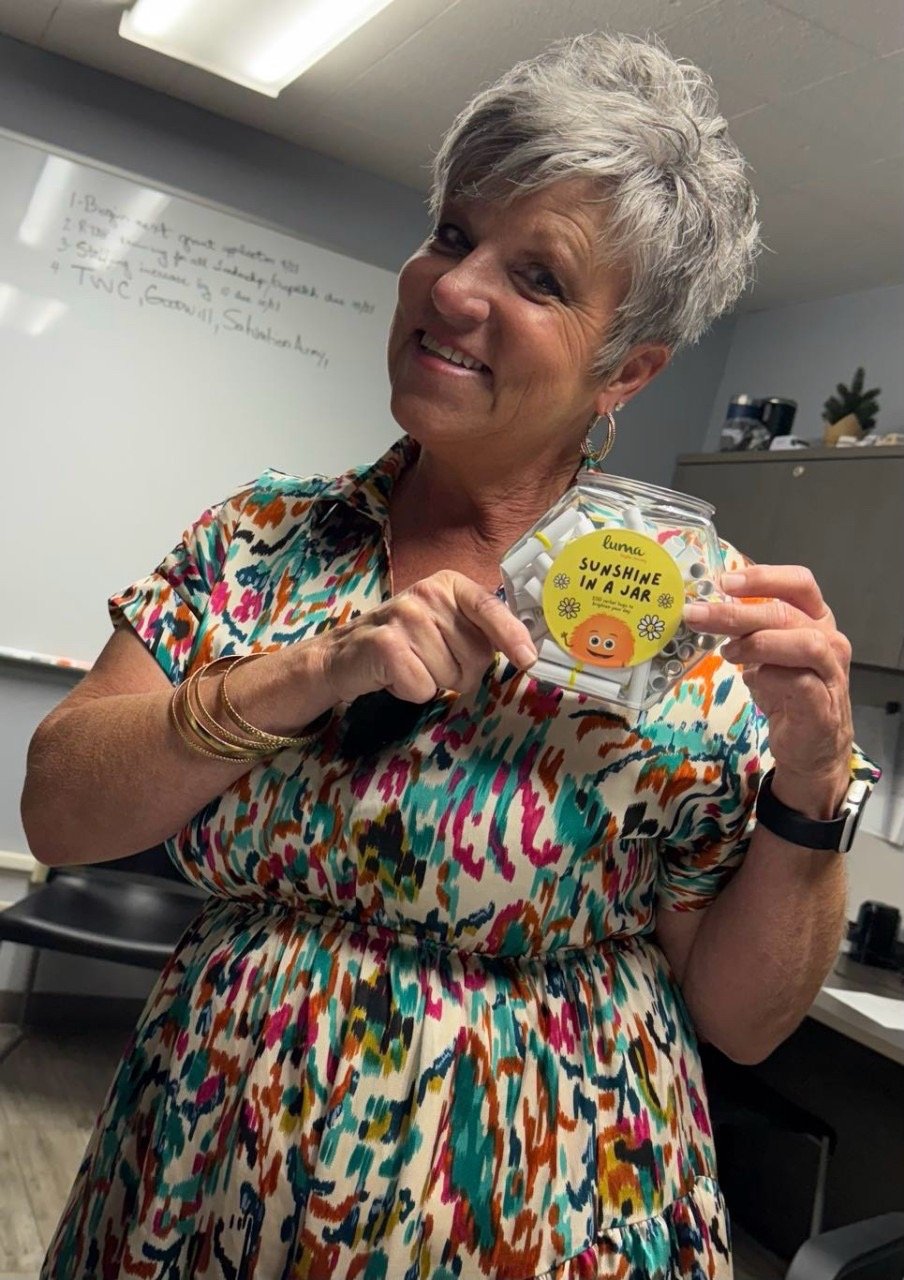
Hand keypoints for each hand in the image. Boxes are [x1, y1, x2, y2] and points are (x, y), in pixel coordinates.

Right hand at [318, 570, 537, 704]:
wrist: (342, 654)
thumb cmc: (402, 642)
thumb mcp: (442, 624)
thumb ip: (478, 630)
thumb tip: (525, 651)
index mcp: (448, 585)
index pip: (488, 608)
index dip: (511, 635)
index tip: (528, 659)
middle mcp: (427, 594)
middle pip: (475, 655)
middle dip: (461, 672)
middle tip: (430, 662)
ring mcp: (405, 618)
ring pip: (451, 676)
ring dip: (434, 682)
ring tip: (410, 666)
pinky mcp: (387, 646)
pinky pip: (425, 687)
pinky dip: (413, 692)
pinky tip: (395, 676)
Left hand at [684, 565, 853, 814]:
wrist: (811, 745)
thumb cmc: (787, 693)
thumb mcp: (763, 654)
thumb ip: (745, 630)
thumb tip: (702, 609)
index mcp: (815, 619)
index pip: (799, 583)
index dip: (762, 578)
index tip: (724, 582)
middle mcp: (829, 640)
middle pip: (787, 613)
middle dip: (737, 612)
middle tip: (698, 616)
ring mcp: (831, 673)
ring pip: (804, 643)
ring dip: (757, 642)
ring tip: (726, 651)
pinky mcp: (824, 706)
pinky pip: (801, 683)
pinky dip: (771, 676)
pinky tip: (750, 679)